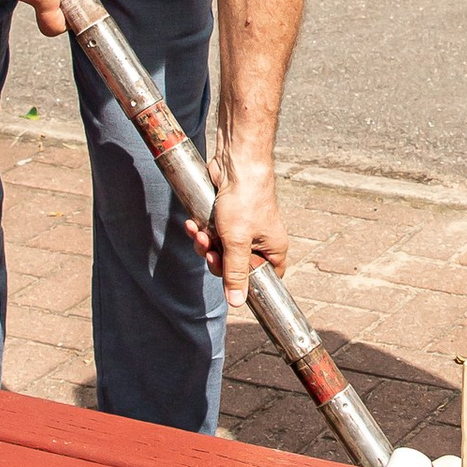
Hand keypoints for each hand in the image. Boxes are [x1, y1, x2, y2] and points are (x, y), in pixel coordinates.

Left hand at [200, 142, 286, 308]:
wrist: (235, 164)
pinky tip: (194, 224)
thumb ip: (235, 273)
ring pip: (220, 251)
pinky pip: (213, 235)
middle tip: (210, 250)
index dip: (246, 285)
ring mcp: (243, 229)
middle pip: (235, 267)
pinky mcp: (227, 218)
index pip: (265, 279)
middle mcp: (260, 241)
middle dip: (217, 259)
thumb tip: (237, 302)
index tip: (229, 283)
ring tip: (200, 232)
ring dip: (206, 244)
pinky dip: (202, 231)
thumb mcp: (237, 242)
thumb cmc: (245, 199)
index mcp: (273, 249)